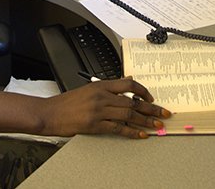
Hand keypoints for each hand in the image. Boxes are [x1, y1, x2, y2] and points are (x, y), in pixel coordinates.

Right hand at [40, 77, 170, 138]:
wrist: (50, 113)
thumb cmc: (67, 102)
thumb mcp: (88, 88)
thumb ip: (108, 86)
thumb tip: (126, 80)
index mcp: (100, 85)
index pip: (128, 84)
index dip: (143, 91)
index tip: (152, 98)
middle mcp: (102, 97)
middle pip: (133, 101)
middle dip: (151, 108)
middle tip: (164, 113)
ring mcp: (99, 111)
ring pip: (129, 115)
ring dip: (146, 121)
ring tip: (157, 126)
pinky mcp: (95, 125)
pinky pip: (118, 129)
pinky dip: (132, 132)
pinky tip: (140, 135)